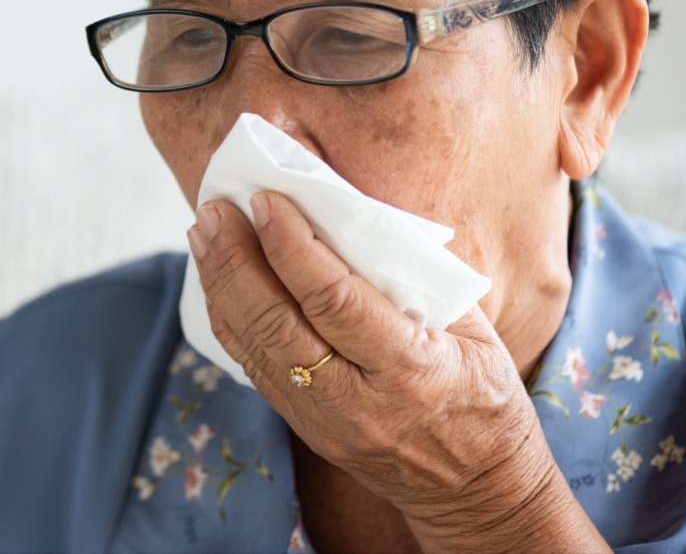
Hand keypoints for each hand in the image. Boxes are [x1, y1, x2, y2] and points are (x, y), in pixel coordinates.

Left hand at [186, 191, 607, 552]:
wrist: (475, 488)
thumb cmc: (481, 394)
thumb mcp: (471, 331)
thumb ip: (413, 276)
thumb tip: (349, 208)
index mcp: (410, 370)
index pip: (334, 299)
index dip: (292, 245)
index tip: (267, 198)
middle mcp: (358, 402)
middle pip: (277, 322)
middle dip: (237, 258)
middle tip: (216, 209)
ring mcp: (324, 422)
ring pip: (255, 345)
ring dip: (221, 282)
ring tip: (204, 232)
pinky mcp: (304, 428)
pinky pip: (253, 366)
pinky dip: (228, 317)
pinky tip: (216, 280)